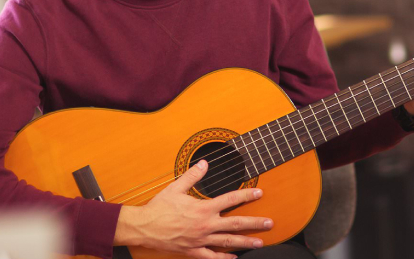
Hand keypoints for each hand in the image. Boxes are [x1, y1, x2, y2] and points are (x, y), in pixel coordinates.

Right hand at [115, 160, 272, 258]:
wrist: (143, 228)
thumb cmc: (158, 208)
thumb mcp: (175, 188)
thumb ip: (192, 175)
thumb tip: (204, 163)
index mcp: (203, 208)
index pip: (230, 199)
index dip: (246, 195)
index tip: (259, 192)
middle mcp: (205, 225)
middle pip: (235, 224)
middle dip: (255, 223)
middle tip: (270, 223)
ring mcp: (200, 240)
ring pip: (227, 242)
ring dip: (245, 242)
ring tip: (260, 243)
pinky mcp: (193, 251)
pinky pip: (211, 256)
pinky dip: (223, 258)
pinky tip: (234, 258)